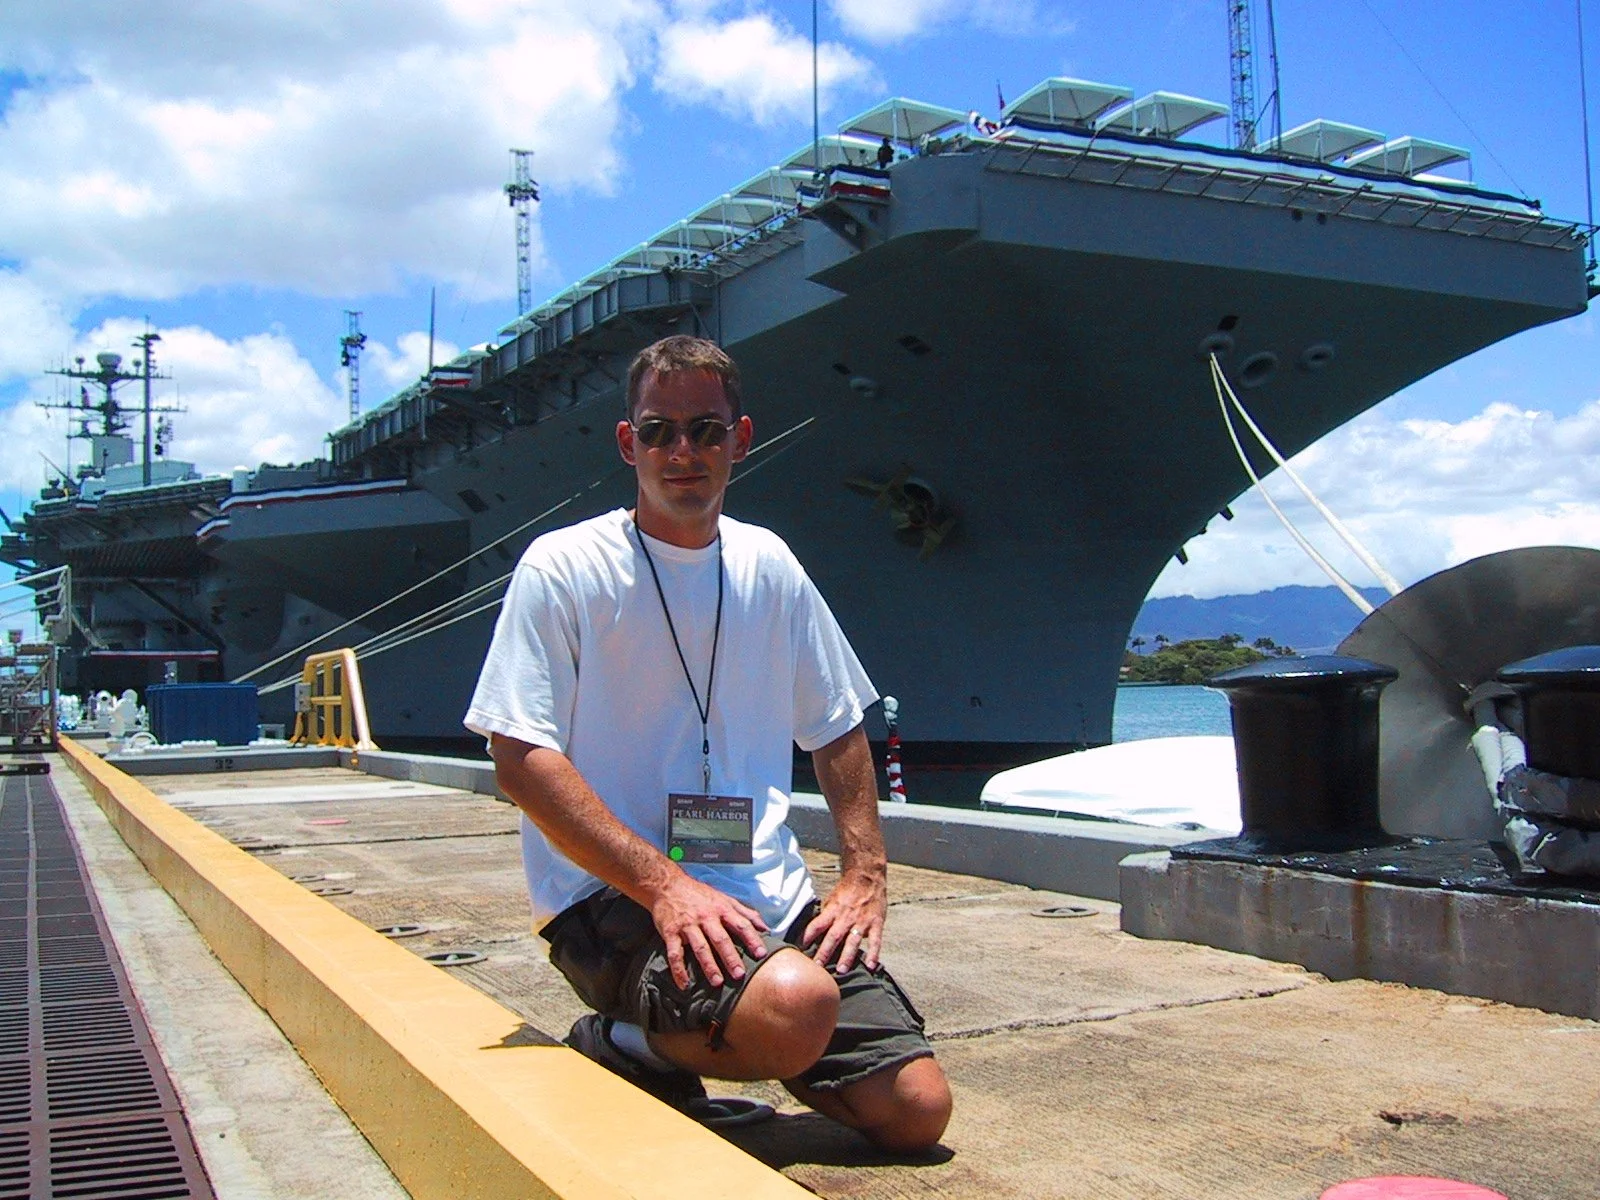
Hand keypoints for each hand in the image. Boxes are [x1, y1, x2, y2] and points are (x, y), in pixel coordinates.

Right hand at [648, 873, 768, 989]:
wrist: (667, 885)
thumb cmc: (699, 894)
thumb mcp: (724, 898)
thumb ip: (745, 913)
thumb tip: (765, 927)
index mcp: (721, 909)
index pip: (740, 925)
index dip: (752, 939)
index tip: (761, 954)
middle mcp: (706, 917)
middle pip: (721, 939)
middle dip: (731, 957)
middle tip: (739, 974)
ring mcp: (688, 925)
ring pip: (700, 947)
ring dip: (709, 965)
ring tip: (717, 982)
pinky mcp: (670, 932)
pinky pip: (675, 953)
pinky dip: (678, 970)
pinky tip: (684, 984)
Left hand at [802, 867, 886, 973]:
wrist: (867, 877)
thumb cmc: (846, 891)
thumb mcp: (831, 901)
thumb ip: (825, 917)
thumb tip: (811, 935)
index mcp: (832, 911)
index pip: (816, 926)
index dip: (807, 938)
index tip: (799, 952)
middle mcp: (846, 917)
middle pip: (833, 936)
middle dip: (824, 953)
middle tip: (817, 968)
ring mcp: (862, 921)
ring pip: (853, 940)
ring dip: (847, 956)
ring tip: (841, 971)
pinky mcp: (876, 923)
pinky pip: (875, 940)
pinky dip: (873, 953)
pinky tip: (870, 966)